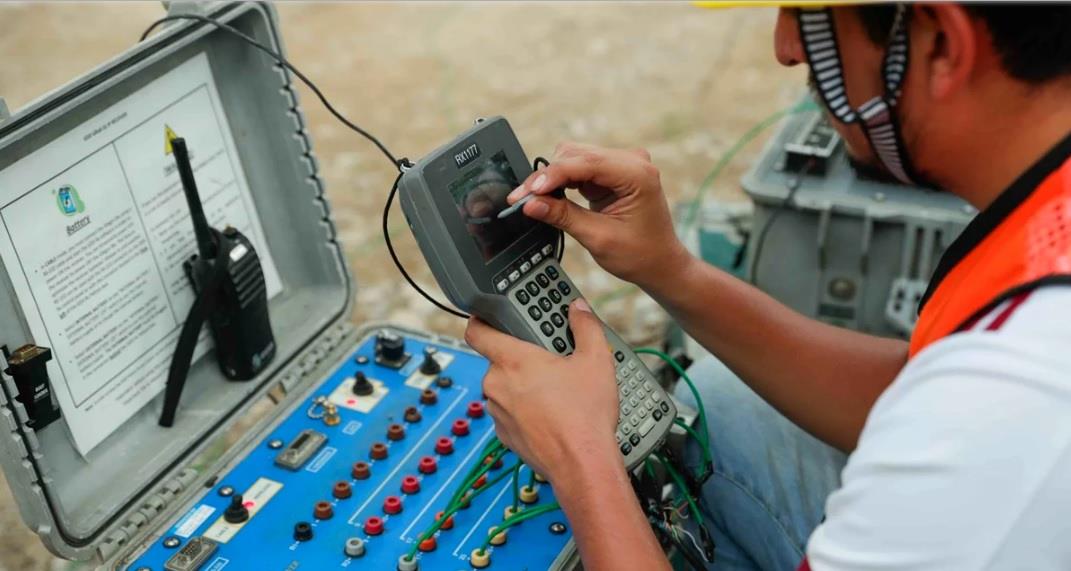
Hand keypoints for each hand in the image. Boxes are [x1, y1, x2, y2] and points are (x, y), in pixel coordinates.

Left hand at [464, 299, 620, 481]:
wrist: (582, 464)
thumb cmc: (584, 415)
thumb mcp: (596, 360)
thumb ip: (585, 327)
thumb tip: (579, 310)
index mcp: (513, 360)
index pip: (477, 331)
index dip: (479, 320)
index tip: (487, 317)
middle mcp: (497, 385)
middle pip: (499, 360)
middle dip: (521, 358)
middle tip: (548, 359)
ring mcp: (498, 412)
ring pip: (505, 388)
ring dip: (523, 386)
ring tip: (555, 389)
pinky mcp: (504, 434)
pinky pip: (509, 413)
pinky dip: (524, 410)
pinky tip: (551, 413)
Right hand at [508, 142, 690, 287]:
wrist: (660, 263)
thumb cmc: (640, 254)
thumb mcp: (598, 238)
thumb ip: (563, 216)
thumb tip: (531, 204)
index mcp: (637, 174)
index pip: (585, 163)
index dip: (552, 175)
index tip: (528, 192)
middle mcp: (631, 162)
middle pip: (575, 154)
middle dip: (547, 176)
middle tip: (523, 200)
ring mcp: (621, 165)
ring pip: (572, 158)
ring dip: (551, 178)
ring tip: (533, 201)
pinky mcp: (611, 174)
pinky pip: (578, 169)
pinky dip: (561, 182)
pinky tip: (548, 198)